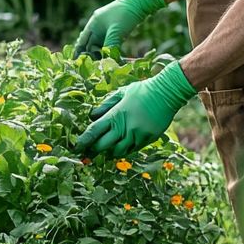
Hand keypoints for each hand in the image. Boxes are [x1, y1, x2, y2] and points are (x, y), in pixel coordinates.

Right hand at [73, 0, 165, 59]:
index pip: (82, 41)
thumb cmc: (126, 15)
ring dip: (101, 53)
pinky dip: (109, 49)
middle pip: (91, 43)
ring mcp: (107, 26)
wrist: (140, 2)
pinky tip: (111, 56)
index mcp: (94, 23)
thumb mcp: (116, 32)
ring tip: (102, 63)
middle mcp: (98, 25)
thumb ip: (109, 46)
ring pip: (100, 44)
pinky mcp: (116, 29)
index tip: (74, 62)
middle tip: (93, 66)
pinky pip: (109, 42)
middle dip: (91, 55)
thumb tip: (106, 62)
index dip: (78, 52)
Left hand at [75, 61, 197, 157]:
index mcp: (116, 115)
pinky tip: (121, 146)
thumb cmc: (142, 90)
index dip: (83, 141)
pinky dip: (124, 150)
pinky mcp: (147, 139)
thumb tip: (92, 116)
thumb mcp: (121, 93)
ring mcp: (137, 135)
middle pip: (103, 146)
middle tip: (88, 153)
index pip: (94, 131)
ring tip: (106, 149)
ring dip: (110, 152)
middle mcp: (125, 128)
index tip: (76, 147)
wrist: (167, 93)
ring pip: (118, 152)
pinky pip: (132, 150)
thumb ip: (106, 105)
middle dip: (94, 150)